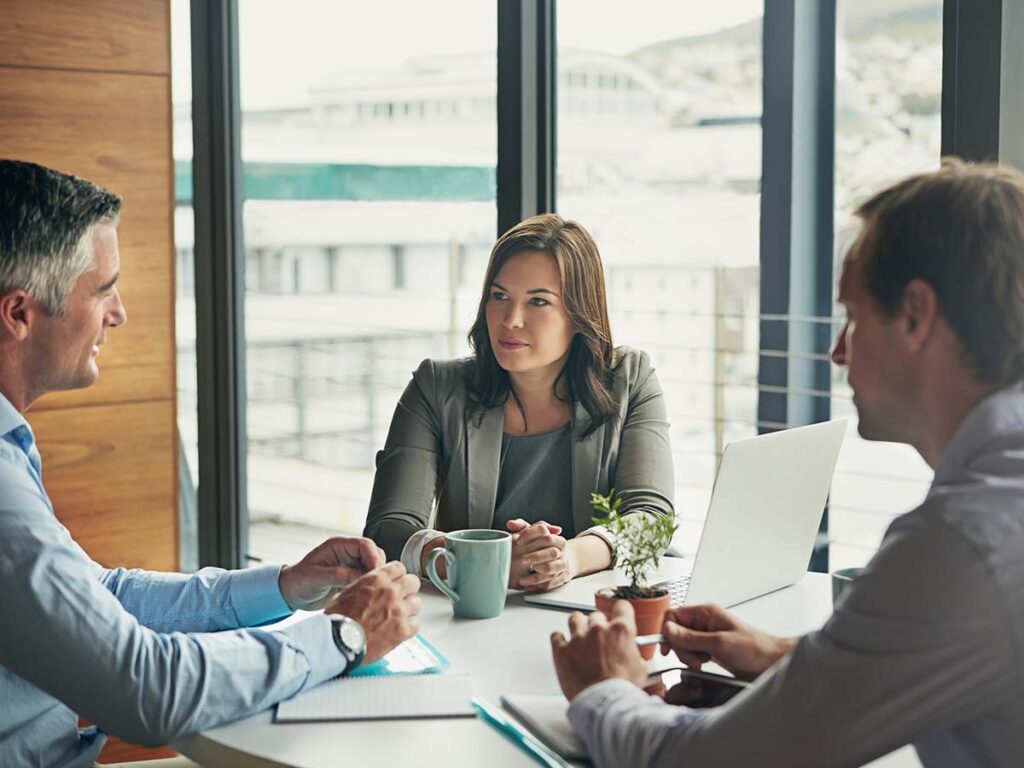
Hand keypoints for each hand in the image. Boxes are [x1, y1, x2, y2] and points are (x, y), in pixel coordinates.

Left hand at [279, 536, 385, 610]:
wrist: (291, 594)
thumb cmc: (298, 581)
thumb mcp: (316, 578)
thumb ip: (339, 575)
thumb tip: (361, 577)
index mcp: (338, 546)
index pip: (364, 545)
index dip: (374, 557)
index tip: (377, 573)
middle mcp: (347, 553)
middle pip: (373, 554)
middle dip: (378, 569)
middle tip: (378, 586)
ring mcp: (351, 565)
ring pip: (373, 567)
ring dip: (376, 578)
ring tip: (374, 592)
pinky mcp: (352, 577)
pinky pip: (367, 578)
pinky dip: (371, 586)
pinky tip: (369, 596)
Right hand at [325, 562, 421, 664]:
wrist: (338, 641)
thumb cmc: (337, 620)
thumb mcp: (346, 593)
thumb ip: (364, 587)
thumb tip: (369, 589)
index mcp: (377, 579)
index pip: (399, 568)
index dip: (397, 576)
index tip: (395, 582)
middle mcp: (391, 592)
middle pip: (413, 582)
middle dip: (407, 590)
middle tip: (400, 598)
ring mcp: (399, 611)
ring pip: (417, 603)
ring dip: (409, 609)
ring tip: (398, 617)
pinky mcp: (403, 630)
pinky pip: (416, 625)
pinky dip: (408, 628)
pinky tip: (399, 631)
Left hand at [506, 519, 572, 590]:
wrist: (563, 559)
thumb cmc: (544, 546)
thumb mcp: (535, 534)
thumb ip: (522, 527)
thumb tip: (510, 524)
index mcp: (555, 538)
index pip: (544, 531)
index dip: (530, 534)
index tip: (518, 541)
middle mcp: (561, 551)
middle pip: (551, 552)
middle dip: (535, 557)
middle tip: (521, 561)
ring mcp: (562, 565)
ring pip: (550, 569)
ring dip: (536, 576)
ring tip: (522, 579)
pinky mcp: (560, 578)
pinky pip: (550, 583)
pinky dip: (537, 586)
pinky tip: (527, 586)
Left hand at [550, 601, 647, 700]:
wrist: (603, 702)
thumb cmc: (621, 690)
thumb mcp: (640, 669)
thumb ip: (635, 655)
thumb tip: (635, 656)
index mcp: (620, 631)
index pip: (622, 607)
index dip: (620, 611)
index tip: (618, 615)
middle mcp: (598, 629)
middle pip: (596, 615)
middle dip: (597, 625)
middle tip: (598, 638)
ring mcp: (578, 638)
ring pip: (575, 618)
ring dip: (578, 626)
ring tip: (579, 636)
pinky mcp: (562, 650)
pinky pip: (556, 636)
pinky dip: (559, 639)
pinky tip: (562, 644)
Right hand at [660, 603, 795, 681]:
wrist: (772, 663)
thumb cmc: (754, 649)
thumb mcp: (719, 643)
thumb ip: (691, 638)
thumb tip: (667, 630)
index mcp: (706, 612)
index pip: (674, 615)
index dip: (667, 631)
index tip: (668, 648)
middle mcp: (705, 622)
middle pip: (677, 631)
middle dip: (681, 648)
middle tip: (694, 660)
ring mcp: (708, 635)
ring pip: (684, 644)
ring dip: (688, 656)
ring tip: (703, 663)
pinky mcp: (711, 648)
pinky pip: (693, 652)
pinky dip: (695, 660)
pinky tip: (706, 664)